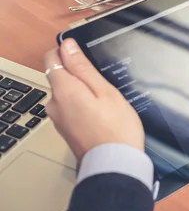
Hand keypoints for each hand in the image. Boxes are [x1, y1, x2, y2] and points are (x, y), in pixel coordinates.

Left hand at [44, 39, 144, 160]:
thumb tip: (67, 46)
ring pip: (67, 93)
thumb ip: (82, 67)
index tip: (84, 54)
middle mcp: (54, 103)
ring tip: (106, 101)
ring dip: (82, 91)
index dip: (66, 51)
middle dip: (78, 74)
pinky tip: (101, 113)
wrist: (114, 164)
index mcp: (63, 89)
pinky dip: (83, 106)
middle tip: (104, 82)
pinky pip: (71, 108)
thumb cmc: (115, 128)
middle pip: (60, 76)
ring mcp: (58, 118)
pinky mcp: (65, 129)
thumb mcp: (104, 90)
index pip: (51, 57)